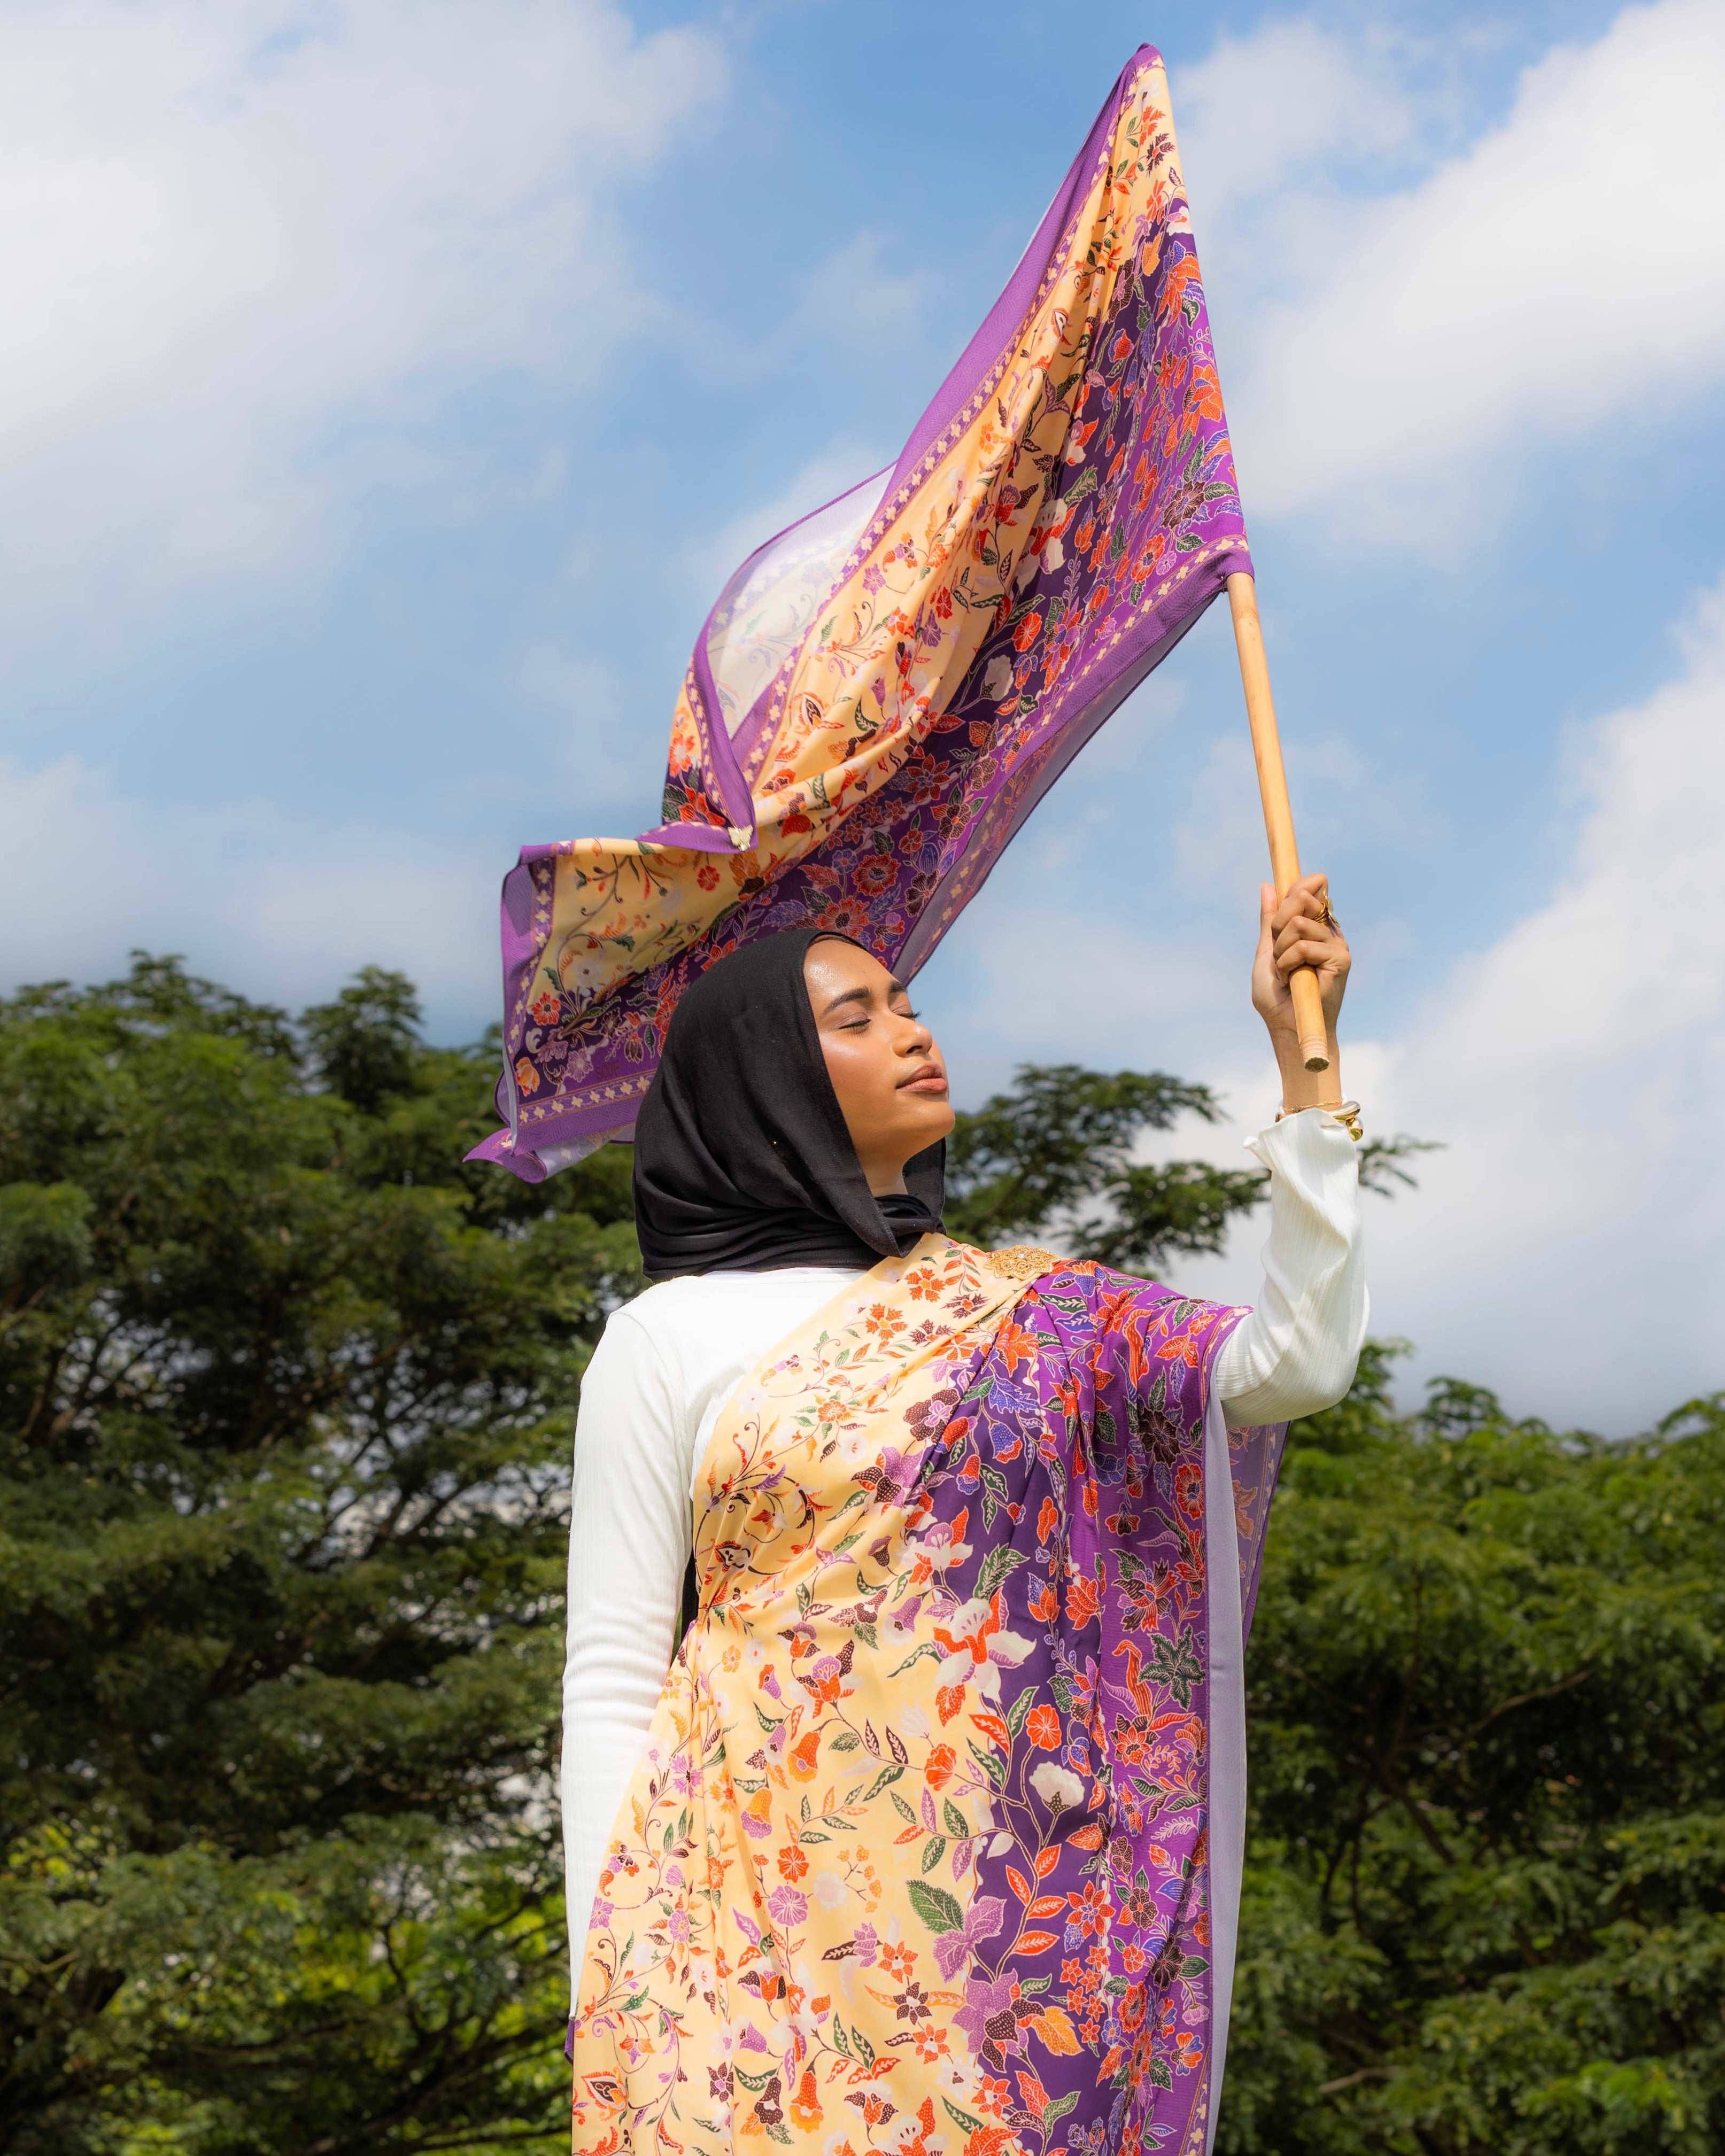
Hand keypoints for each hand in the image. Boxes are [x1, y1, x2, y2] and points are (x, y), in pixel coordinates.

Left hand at [1251, 873, 1349, 1107]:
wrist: (1287, 1025)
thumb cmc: (1277, 994)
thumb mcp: (1267, 951)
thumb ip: (1269, 920)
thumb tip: (1268, 884)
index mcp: (1313, 925)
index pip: (1310, 887)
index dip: (1294, 889)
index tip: (1280, 911)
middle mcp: (1328, 930)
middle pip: (1301, 897)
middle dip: (1277, 924)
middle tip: (1276, 952)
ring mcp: (1336, 943)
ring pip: (1297, 923)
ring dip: (1280, 950)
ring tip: (1285, 972)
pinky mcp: (1340, 958)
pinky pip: (1303, 945)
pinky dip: (1287, 963)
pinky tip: (1292, 980)